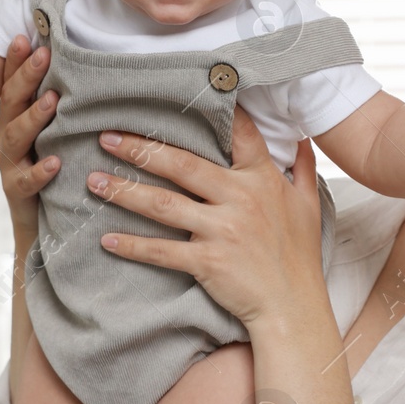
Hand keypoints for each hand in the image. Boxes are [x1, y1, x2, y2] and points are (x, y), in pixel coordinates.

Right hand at [0, 35, 58, 242]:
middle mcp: (7, 135)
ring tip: (52, 101)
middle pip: (12, 102)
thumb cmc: (50, 164)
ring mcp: (10, 163)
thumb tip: (78, 63)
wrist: (38, 219)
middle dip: (26, 78)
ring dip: (34, 117)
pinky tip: (55, 163)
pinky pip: (26, 180)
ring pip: (16, 137)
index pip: (12, 83)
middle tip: (43, 55)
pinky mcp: (17, 191)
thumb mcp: (52, 130)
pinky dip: (40, 171)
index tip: (26, 35)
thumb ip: (55, 101)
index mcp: (14, 116)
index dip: (16, 60)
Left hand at [90, 106, 327, 328]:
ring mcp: (222, 231)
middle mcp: (240, 199)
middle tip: (107, 138)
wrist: (293, 306)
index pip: (237, 136)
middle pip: (182, 166)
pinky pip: (162, 251)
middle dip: (142, 149)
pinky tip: (107, 240)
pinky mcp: (207, 261)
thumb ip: (302, 167)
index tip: (175, 97)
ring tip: (95, 181)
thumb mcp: (309, 205)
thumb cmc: (300, 255)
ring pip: (163, 204)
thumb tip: (302, 137)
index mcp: (262, 180)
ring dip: (125, 192)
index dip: (212, 113)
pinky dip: (133, 246)